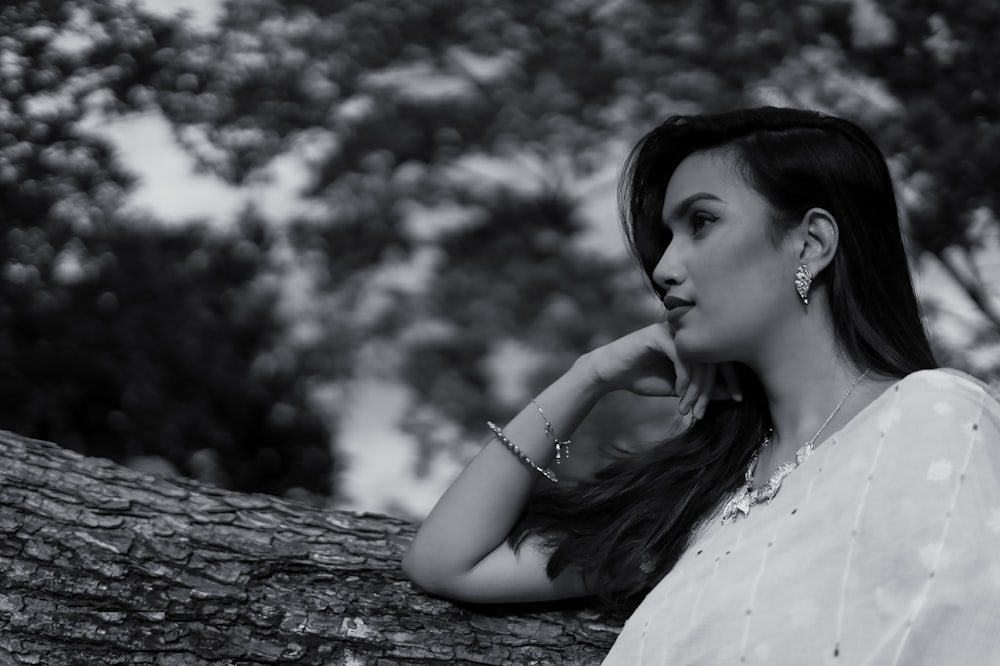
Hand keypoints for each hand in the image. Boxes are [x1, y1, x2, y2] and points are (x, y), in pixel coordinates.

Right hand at [581, 322, 741, 419]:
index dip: (734, 377)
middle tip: (705, 410)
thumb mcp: (681, 388)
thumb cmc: (644, 378)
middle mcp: (687, 329)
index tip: (739, 399)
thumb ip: (704, 388)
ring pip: (700, 359)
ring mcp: (672, 329)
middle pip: (716, 355)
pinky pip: (682, 358)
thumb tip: (734, 394)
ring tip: (690, 408)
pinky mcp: (658, 334)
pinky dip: (684, 380)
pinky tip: (679, 395)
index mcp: (695, 338)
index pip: (725, 353)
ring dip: (696, 389)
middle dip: (715, 387)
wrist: (610, 374)